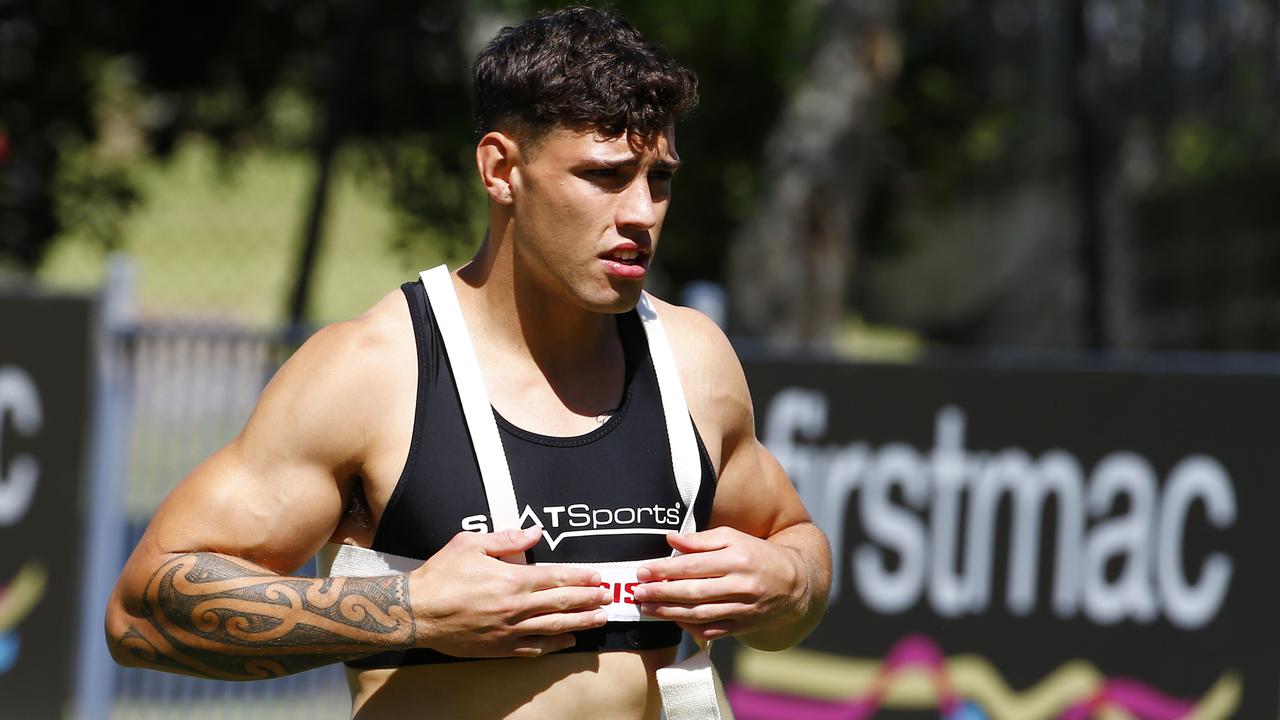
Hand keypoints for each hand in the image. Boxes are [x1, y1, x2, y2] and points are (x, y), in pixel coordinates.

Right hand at [407, 528, 609, 656]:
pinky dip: (555, 646)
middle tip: (608, 597)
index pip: (557, 577)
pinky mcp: (500, 648)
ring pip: (555, 627)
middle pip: (562, 603)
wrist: (416, 612)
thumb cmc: (441, 576)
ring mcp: (509, 630)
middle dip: (589, 599)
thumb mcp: (470, 544)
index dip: (581, 577)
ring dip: (581, 622)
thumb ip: (506, 539)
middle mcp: (516, 607)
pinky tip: (570, 642)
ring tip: (600, 619)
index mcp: (512, 579)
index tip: (597, 577)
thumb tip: (534, 532)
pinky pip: (534, 648)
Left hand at [633, 527, 807, 642]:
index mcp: (736, 559)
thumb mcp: (733, 538)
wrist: (795, 583)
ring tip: (647, 608)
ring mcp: (743, 608)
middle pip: (694, 592)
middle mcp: (740, 585)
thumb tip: (670, 539)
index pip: (694, 565)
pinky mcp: (744, 625)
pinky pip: (713, 630)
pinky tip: (673, 620)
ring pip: (700, 614)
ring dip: (669, 612)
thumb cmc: (758, 554)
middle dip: (661, 593)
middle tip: (637, 593)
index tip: (642, 571)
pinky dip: (691, 628)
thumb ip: (701, 540)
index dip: (665, 569)